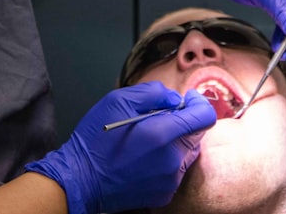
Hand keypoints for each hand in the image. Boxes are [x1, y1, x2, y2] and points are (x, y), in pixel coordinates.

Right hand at [24, 82, 214, 213]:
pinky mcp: (164, 193)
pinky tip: (145, 158)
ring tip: (148, 140)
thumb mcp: (118, 101)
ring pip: (187, 152)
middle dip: (183, 121)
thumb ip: (153, 93)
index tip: (186, 99)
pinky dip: (167, 160)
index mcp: (162, 134)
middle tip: (158, 118)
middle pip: (196, 133)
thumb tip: (174, 99)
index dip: (198, 103)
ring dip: (175, 141)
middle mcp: (171, 160)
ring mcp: (170, 180)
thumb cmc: (95, 140)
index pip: (204, 116)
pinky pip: (176, 171)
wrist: (80, 180)